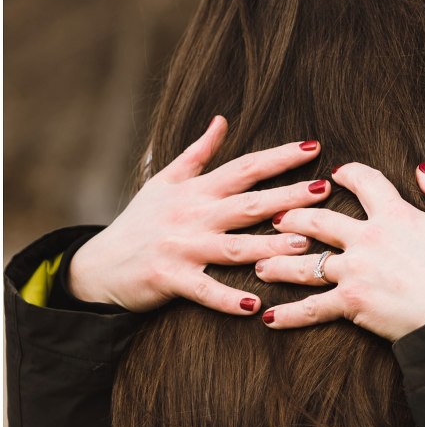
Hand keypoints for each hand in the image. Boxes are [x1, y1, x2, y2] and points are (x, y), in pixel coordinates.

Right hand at [68, 116, 330, 314]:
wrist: (99, 264)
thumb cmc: (139, 222)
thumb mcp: (165, 180)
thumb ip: (198, 153)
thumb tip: (222, 120)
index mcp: (196, 191)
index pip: (245, 168)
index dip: (279, 157)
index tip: (314, 147)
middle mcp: (192, 215)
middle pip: (247, 203)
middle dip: (286, 196)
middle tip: (322, 190)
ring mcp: (182, 247)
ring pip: (232, 246)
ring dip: (268, 245)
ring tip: (303, 245)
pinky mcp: (169, 278)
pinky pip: (203, 290)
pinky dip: (227, 299)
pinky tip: (254, 306)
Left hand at [257, 162, 424, 337]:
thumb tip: (422, 169)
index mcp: (395, 215)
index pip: (365, 183)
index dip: (349, 174)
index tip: (337, 173)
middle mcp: (367, 238)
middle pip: (319, 219)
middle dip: (294, 215)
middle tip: (277, 217)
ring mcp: (355, 271)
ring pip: (305, 262)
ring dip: (278, 262)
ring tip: (260, 263)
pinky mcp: (351, 303)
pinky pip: (312, 308)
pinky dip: (289, 315)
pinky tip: (269, 317)